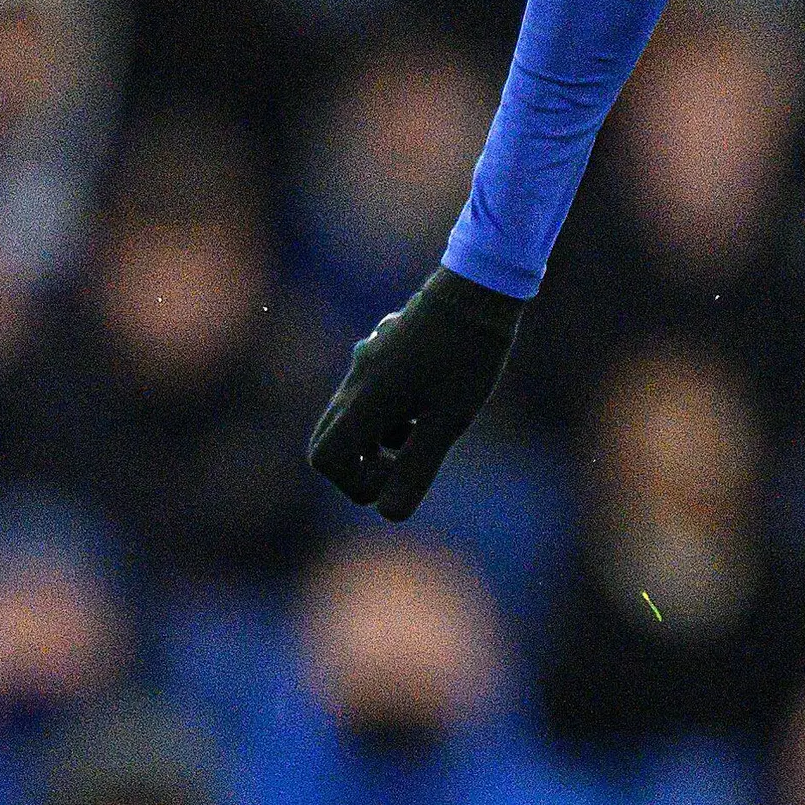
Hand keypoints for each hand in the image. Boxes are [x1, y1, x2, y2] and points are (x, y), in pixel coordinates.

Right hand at [306, 266, 521, 518]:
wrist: (478, 289)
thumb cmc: (467, 358)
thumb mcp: (448, 422)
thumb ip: (417, 469)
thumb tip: (389, 515)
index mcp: (365, 402)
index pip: (326, 460)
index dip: (357, 483)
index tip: (402, 474)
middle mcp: (356, 382)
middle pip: (331, 441)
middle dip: (363, 466)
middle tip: (409, 462)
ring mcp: (367, 363)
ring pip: (355, 417)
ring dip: (383, 439)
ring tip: (430, 427)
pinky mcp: (384, 351)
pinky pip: (373, 394)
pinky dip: (394, 412)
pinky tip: (435, 398)